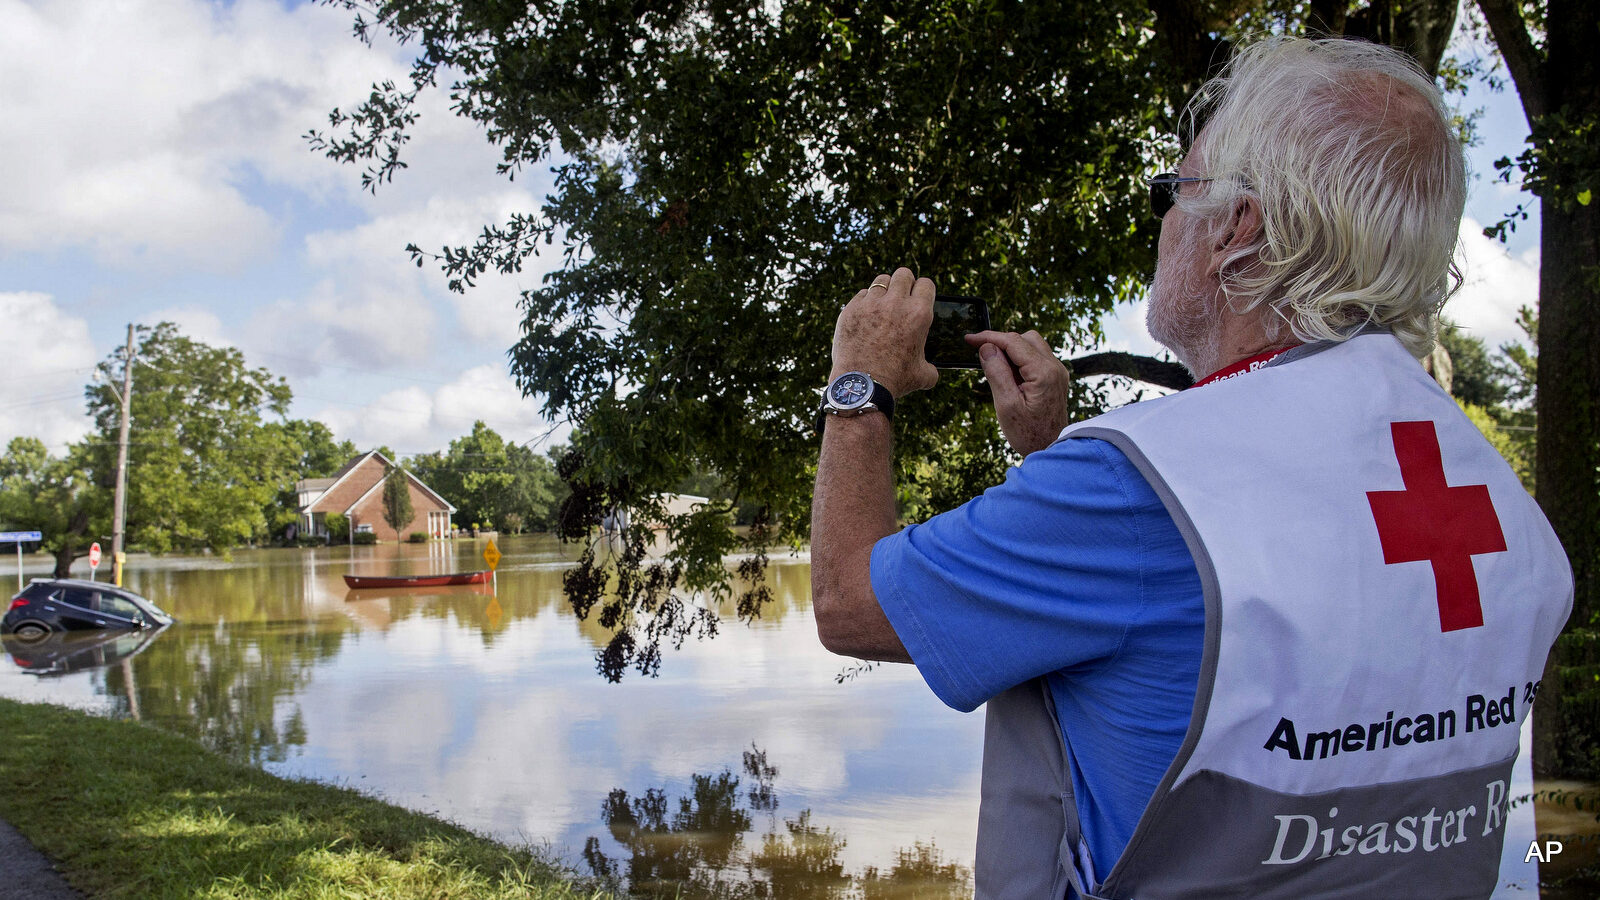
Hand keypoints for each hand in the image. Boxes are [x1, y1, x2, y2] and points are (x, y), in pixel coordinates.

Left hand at [830, 267, 938, 397]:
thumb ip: (931, 366)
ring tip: (883, 304)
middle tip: (901, 297)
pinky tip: (866, 316)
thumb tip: (931, 369)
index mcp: (919, 314)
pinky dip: (865, 302)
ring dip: (885, 289)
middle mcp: (896, 303)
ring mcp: (872, 304)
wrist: (861, 385)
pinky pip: (862, 294)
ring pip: (882, 280)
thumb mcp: (923, 375)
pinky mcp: (851, 309)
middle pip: (903, 274)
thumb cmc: (895, 380)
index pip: (926, 284)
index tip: (918, 297)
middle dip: (904, 283)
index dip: (923, 290)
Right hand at [965, 329, 1072, 455]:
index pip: (1014, 342)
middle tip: (981, 354)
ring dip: (1012, 350)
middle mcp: (1055, 367)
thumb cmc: (1028, 433)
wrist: (1050, 448)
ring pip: (1032, 345)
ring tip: (995, 367)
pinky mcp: (1055, 377)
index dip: (989, 337)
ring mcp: (1057, 371)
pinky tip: (1008, 375)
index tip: (969, 339)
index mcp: (1044, 372)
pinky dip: (1020, 359)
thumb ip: (997, 373)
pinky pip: (1036, 357)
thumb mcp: (1006, 405)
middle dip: (1002, 342)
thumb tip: (987, 348)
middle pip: (1025, 338)